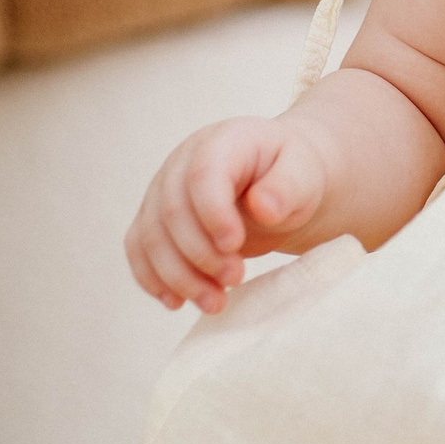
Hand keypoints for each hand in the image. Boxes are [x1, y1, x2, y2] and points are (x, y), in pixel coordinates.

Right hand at [125, 115, 330, 313]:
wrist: (281, 181)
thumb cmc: (294, 174)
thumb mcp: (305, 174)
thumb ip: (288, 187)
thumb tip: (262, 207)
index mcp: (223, 141)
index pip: (203, 174)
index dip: (213, 214)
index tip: (235, 246)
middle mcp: (183, 161)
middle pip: (172, 211)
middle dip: (200, 254)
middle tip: (235, 279)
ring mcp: (163, 189)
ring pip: (152, 236)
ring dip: (179, 276)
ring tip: (215, 302)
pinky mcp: (155, 217)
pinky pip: (139, 248)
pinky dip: (153, 278)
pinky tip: (177, 302)